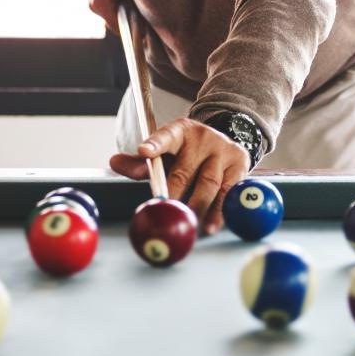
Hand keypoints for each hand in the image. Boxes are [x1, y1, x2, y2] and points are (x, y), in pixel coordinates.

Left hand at [109, 118, 250, 234]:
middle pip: (186, 169)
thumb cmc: (188, 153)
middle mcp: (203, 138)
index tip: (143, 151)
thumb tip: (114, 162)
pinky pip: (229, 191)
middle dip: (175, 192)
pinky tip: (212, 224)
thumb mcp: (166, 153)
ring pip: (209, 183)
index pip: (166, 136)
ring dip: (199, 206)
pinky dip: (220, 210)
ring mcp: (223, 151)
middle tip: (166, 209)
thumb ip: (140, 162)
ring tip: (190, 223)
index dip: (155, 144)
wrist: (224, 141)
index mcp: (180, 131)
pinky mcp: (239, 164)